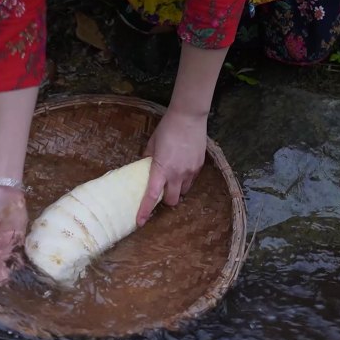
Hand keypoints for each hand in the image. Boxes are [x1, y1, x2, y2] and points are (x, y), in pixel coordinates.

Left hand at [136, 108, 207, 225]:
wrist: (188, 117)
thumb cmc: (167, 128)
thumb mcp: (152, 144)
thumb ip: (148, 158)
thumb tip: (145, 166)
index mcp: (161, 169)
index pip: (152, 195)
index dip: (145, 210)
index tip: (140, 221)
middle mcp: (177, 174)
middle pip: (172, 201)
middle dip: (167, 200)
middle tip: (162, 190)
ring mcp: (190, 171)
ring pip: (184, 192)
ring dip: (177, 189)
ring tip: (174, 176)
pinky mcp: (199, 166)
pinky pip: (192, 180)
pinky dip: (186, 179)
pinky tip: (183, 166)